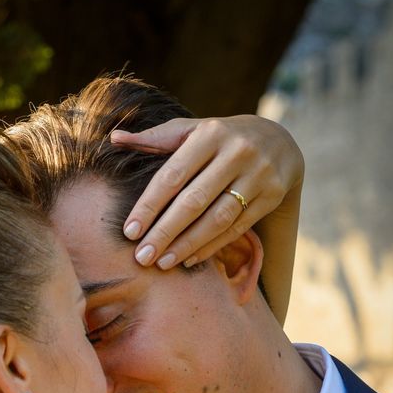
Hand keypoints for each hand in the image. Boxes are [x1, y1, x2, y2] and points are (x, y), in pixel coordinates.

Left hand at [112, 115, 303, 321]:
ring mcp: (258, 175)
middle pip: (194, 201)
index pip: (172, 175)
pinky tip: (189, 258)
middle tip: (141, 257)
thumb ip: (155, 138)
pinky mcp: (272, 196)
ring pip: (218, 218)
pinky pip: (238, 227)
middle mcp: (236, 153)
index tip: (130, 232)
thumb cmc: (220, 137)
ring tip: (162, 263)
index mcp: (210, 134)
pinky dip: (212, 245)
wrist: (278, 140)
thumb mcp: (191, 129)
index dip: (149, 205)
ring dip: (188, 244)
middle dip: (165, 232)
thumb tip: (113, 138)